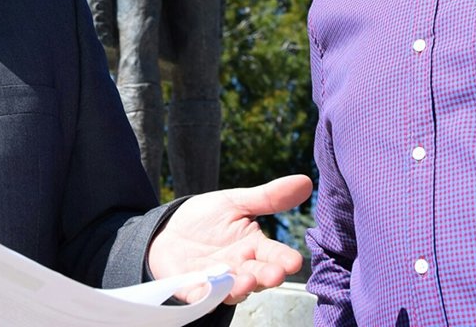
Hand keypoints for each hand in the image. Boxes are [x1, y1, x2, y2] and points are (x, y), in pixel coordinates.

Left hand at [147, 174, 312, 304]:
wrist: (169, 230)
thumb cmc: (207, 219)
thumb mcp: (235, 202)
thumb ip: (268, 197)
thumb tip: (306, 181)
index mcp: (253, 247)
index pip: (274, 255)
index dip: (284, 259)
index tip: (294, 261)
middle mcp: (240, 268)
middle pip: (258, 276)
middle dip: (267, 276)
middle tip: (276, 275)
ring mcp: (217, 280)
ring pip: (233, 289)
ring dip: (240, 287)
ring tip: (247, 281)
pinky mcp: (192, 288)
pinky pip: (200, 295)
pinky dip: (205, 294)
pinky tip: (208, 290)